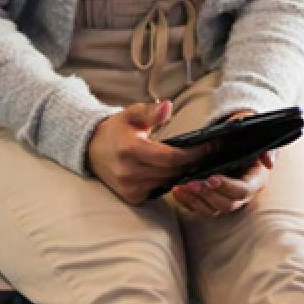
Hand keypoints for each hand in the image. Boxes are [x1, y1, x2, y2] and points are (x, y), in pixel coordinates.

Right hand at [87, 99, 208, 204]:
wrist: (92, 150)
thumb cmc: (117, 129)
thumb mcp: (132, 114)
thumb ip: (151, 111)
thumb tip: (167, 106)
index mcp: (130, 150)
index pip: (170, 158)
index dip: (193, 154)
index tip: (210, 146)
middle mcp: (128, 172)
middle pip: (172, 171)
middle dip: (193, 162)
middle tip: (211, 152)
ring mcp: (129, 188)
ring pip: (167, 182)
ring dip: (183, 173)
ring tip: (199, 160)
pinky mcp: (131, 197)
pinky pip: (158, 190)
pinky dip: (169, 180)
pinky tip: (179, 170)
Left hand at [171, 109, 274, 217]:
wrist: (238, 137)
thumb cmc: (248, 134)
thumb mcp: (257, 135)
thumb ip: (264, 146)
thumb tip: (269, 162)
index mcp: (256, 179)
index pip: (243, 190)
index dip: (227, 186)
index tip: (211, 177)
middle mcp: (243, 193)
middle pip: (227, 203)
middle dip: (208, 194)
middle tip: (191, 182)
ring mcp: (228, 198)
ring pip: (212, 209)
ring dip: (195, 200)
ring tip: (181, 186)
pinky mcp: (213, 200)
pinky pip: (200, 208)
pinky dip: (187, 202)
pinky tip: (177, 191)